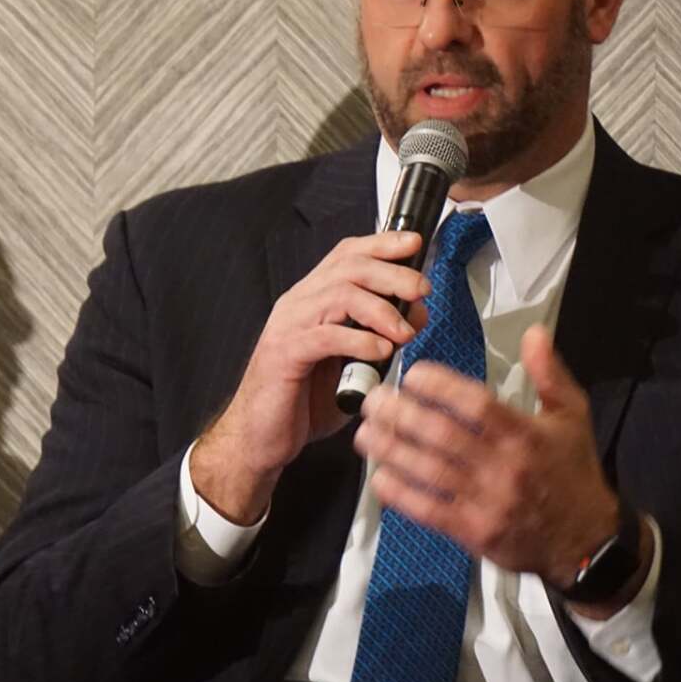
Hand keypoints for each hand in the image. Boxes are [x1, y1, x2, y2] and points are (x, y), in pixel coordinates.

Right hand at [192, 229, 429, 523]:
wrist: (259, 437)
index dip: (382, 244)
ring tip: (405, 332)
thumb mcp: (351, 364)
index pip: (347, 255)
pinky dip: (360, 341)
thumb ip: (378, 338)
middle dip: (392, 273)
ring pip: (340, 294)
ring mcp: (288, 327)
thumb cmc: (302, 402)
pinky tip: (380, 353)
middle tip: (420, 290)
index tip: (414, 244)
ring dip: (381, 309)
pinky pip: (326, 336)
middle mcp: (298, 305)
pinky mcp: (285, 354)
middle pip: (349, 266)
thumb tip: (414, 316)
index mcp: (313, 300)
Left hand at [356, 323, 645, 612]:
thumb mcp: (573, 416)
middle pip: (442, 435)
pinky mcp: (475, 534)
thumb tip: (533, 332)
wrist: (586, 541)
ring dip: (391, 450)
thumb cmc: (573, 470)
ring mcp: (488, 503)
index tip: (412, 374)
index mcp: (527, 434)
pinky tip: (379, 477)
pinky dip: (400, 494)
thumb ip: (549, 374)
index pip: (475, 404)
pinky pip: (429, 511)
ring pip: (429, 472)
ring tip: (364, 432)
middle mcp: (505, 467)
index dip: (439, 387)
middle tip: (372, 400)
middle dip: (400, 415)